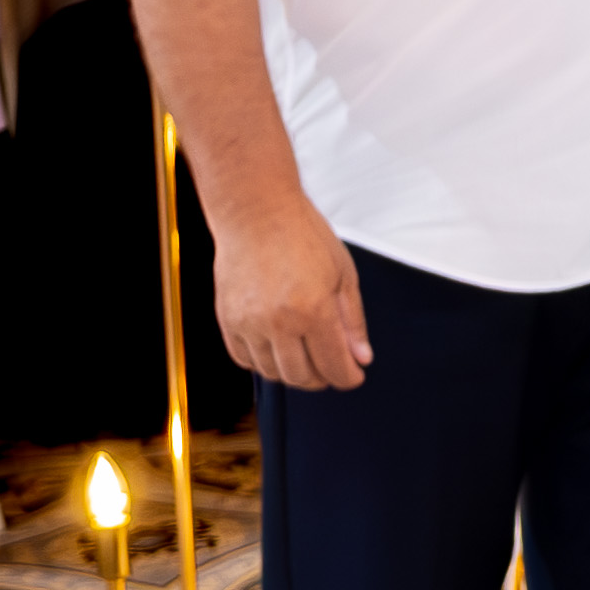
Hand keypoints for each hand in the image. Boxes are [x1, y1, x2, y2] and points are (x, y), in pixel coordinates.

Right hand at [212, 193, 370, 389]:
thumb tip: (362, 359)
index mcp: (313, 310)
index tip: (353, 376)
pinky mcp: (227, 319)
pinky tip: (279, 349)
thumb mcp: (343, 274)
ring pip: (273, 373)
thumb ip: (352, 321)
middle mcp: (278, 322)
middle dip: (323, 379)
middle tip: (332, 367)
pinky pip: (245, 359)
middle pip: (302, 377)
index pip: (334, 366)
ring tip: (307, 356)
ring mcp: (248, 323)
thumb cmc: (304, 235)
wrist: (256, 210)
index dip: (348, 378)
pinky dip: (264, 362)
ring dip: (294, 373)